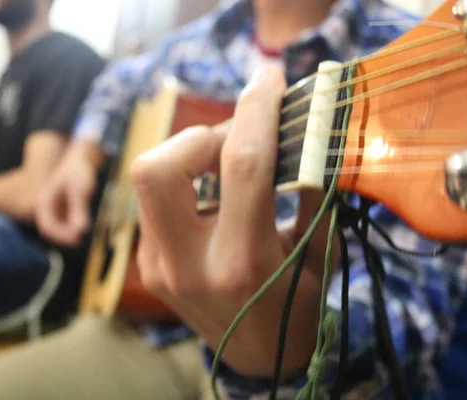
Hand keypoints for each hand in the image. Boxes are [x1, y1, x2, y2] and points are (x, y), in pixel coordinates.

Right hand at [36, 140, 102, 244]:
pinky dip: (73, 226)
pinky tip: (83, 227)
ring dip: (68, 232)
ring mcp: (54, 206)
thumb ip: (79, 209)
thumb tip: (81, 230)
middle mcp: (46, 205)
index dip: (60, 236)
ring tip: (81, 234)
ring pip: (58, 226)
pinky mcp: (63, 207)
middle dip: (64, 236)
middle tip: (80, 239)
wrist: (81, 158)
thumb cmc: (78, 171)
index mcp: (44, 200)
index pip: (47, 226)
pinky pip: (65, 221)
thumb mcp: (79, 190)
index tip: (76, 238)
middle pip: (51, 228)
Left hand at [130, 65, 333, 378]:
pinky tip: (213, 193)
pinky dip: (186, 180)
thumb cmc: (297, 308)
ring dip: (189, 154)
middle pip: (159, 167)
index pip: (241, 166)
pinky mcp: (148, 263)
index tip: (267, 77)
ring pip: (149, 177)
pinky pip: (155, 200)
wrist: (256, 361)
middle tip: (237, 140)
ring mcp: (159, 265)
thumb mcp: (319, 253)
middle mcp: (189, 264)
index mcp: (243, 263)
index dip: (255, 110)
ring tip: (226, 163)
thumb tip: (309, 129)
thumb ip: (311, 190)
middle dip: (200, 134)